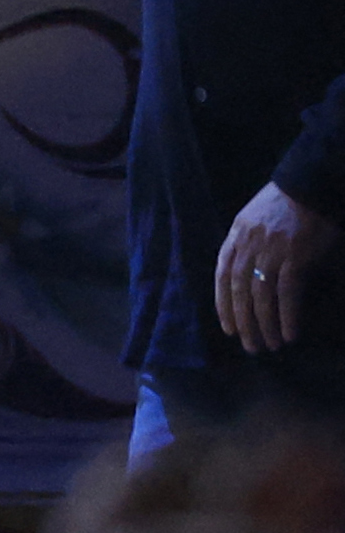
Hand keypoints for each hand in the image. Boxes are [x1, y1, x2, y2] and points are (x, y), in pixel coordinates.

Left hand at [216, 180, 336, 352]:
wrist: (309, 186)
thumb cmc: (284, 205)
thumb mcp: (253, 220)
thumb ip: (246, 245)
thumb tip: (245, 278)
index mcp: (235, 236)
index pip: (222, 276)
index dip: (223, 304)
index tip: (228, 328)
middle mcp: (248, 245)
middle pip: (239, 291)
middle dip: (243, 322)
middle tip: (250, 346)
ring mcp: (270, 251)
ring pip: (261, 296)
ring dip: (265, 324)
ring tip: (270, 345)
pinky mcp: (294, 256)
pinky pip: (287, 293)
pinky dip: (287, 316)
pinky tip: (289, 334)